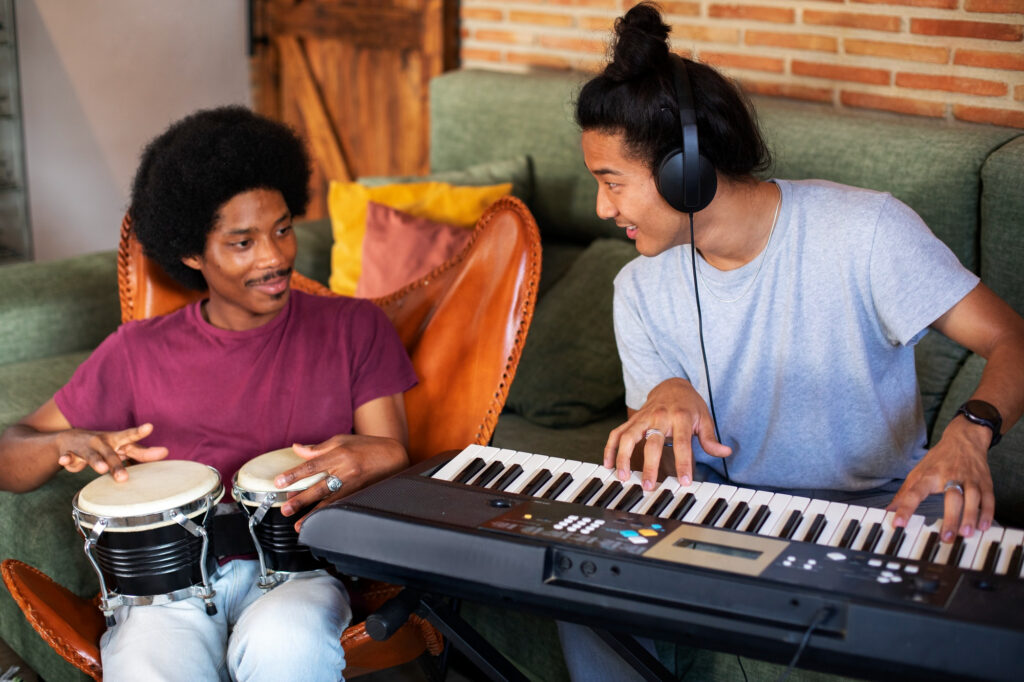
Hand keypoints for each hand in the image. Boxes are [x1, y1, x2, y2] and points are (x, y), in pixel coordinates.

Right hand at [55, 423, 168, 480]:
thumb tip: (166, 452)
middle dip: (117, 466)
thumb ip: (142, 452)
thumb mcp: (122, 448)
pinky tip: (65, 461)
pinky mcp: (70, 452)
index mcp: (116, 440)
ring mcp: (86, 447)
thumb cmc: (105, 446)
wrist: (70, 438)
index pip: (131, 437)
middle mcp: (102, 442)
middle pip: (111, 454)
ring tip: (102, 469)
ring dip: (96, 462)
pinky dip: (67, 459)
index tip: (150, 427)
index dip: (140, 432)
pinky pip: (68, 457)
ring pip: (92, 456)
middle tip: (124, 478)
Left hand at [274, 433, 407, 527]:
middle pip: (319, 487)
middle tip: (285, 508)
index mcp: (340, 454)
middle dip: (301, 499)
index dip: (294, 475)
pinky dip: (328, 515)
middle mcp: (346, 470)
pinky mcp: (359, 494)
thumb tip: (297, 449)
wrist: (394, 456)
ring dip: (312, 514)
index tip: (279, 482)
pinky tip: (319, 522)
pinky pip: (340, 506)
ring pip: (329, 502)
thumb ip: (318, 448)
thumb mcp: (342, 440)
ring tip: (298, 524)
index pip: (312, 465)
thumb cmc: (367, 446)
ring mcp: (354, 485)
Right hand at [604, 378, 730, 491]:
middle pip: (652, 442)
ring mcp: (643, 418)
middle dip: (649, 466)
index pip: (682, 443)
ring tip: (623, 477)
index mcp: (680, 417)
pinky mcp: (632, 420)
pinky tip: (609, 464)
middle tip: (648, 486)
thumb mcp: (704, 418)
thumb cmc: (689, 405)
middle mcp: (659, 417)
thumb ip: (710, 438)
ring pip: (628, 436)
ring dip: (623, 457)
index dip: (683, 463)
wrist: (672, 386)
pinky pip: (617, 433)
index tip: (684, 482)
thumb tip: (725, 452)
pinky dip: (610, 448)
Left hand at [887, 417, 993, 541]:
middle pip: (952, 497)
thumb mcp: (918, 473)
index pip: (915, 493)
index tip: (898, 523)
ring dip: (971, 516)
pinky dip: (988, 512)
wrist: (963, 439)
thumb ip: (904, 494)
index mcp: (929, 476)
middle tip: (946, 538)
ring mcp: (969, 479)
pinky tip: (984, 526)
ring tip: (966, 534)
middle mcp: (950, 476)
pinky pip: (989, 498)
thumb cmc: (938, 460)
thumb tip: (888, 510)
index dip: (906, 508)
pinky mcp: (984, 482)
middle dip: (950, 518)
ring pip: (972, 497)